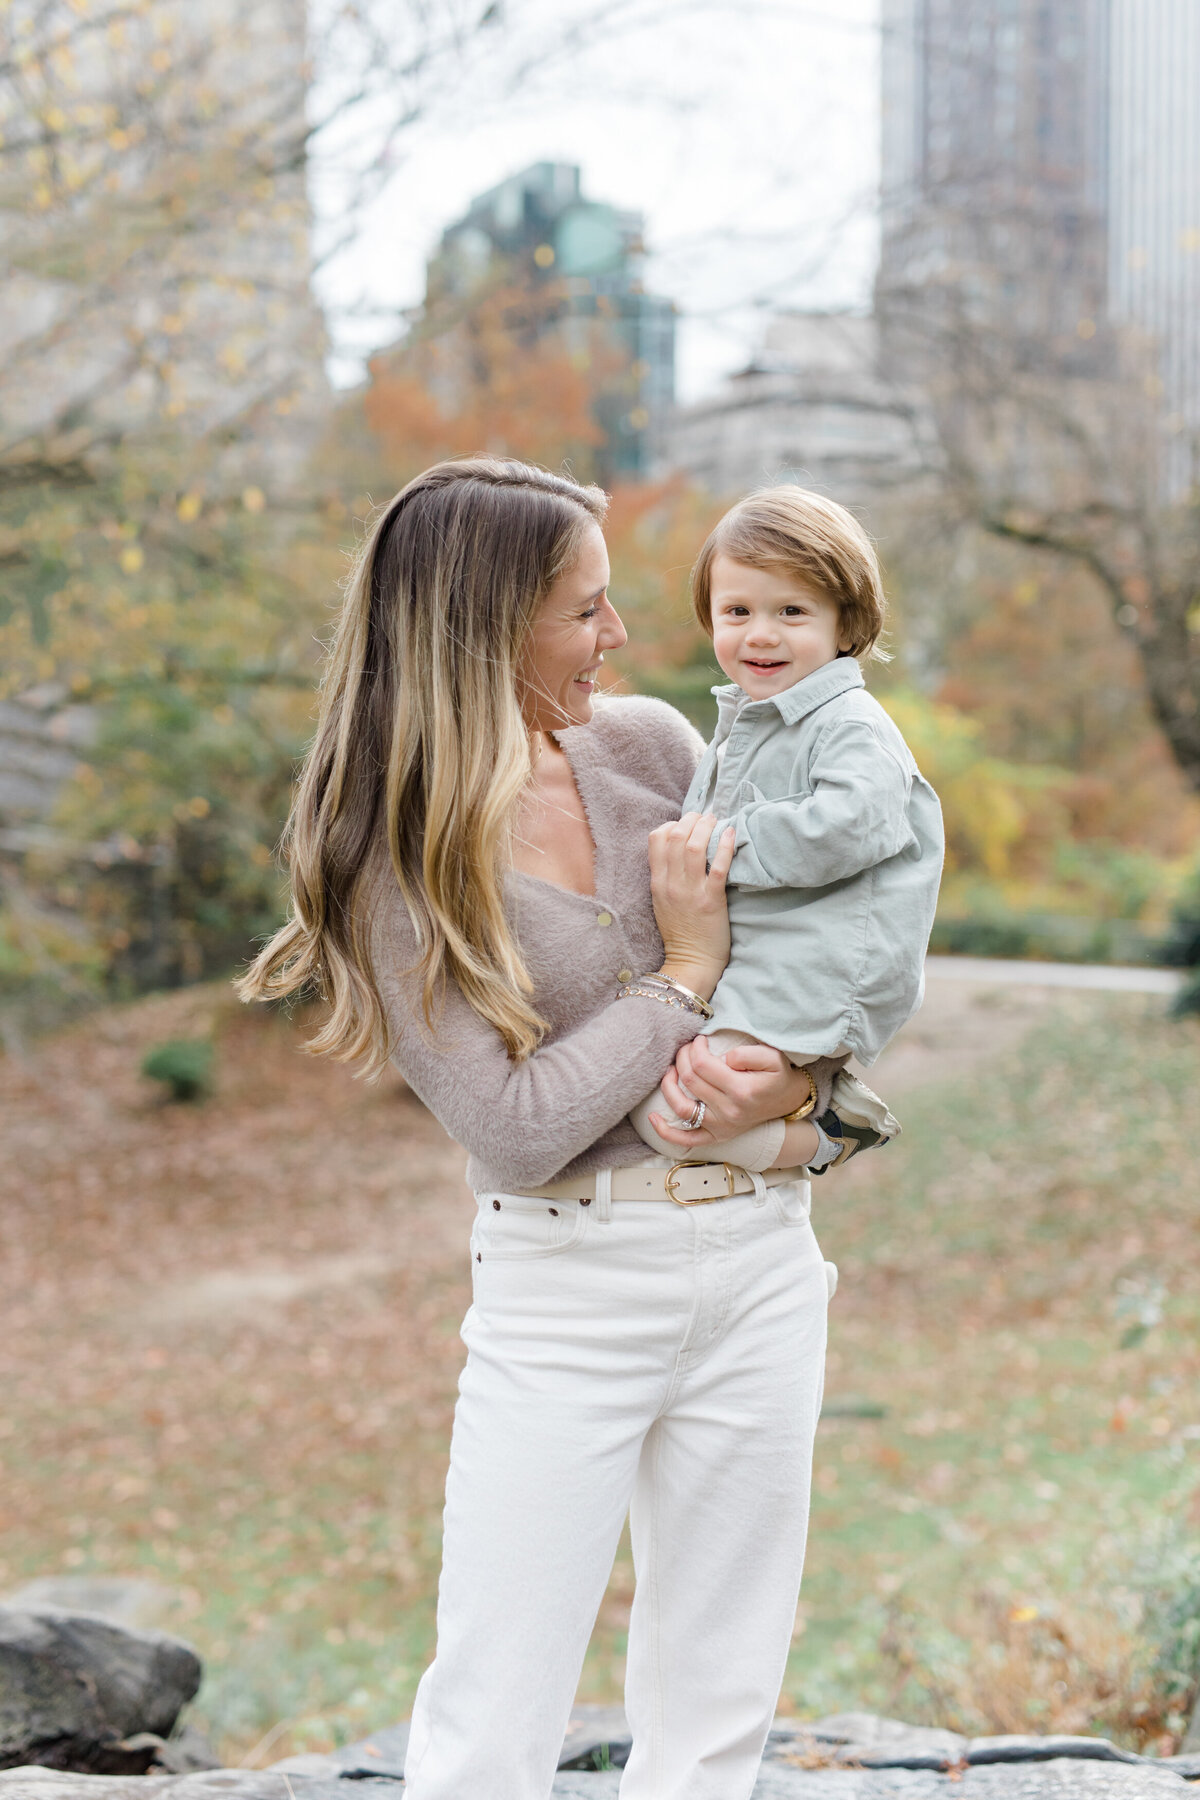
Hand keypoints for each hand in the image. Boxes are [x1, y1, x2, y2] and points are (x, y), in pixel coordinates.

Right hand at [647, 813, 734, 1000]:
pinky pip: (717, 867)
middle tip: (705, 816)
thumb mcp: (663, 901)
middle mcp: (671, 883)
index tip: (686, 823)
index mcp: (657, 882)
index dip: (672, 824)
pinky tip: (731, 834)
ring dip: (706, 827)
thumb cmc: (681, 932)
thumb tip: (680, 851)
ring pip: (694, 847)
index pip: (656, 839)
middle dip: (691, 819)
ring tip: (716, 820)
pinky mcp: (710, 901)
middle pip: (676, 836)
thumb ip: (667, 877)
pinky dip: (724, 846)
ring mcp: (690, 892)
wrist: (690, 962)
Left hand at [649, 1038, 812, 1149]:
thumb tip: (722, 1058)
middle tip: (687, 1047)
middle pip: (689, 1080)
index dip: (695, 1047)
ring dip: (669, 1085)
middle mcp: (728, 1111)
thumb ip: (747, 1053)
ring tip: (671, 1069)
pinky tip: (653, 1118)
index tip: (700, 1039)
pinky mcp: (717, 1136)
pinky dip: (666, 1132)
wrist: (789, 1100)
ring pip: (681, 1107)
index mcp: (741, 1090)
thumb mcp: (772, 1056)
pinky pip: (687, 1139)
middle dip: (682, 1058)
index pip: (702, 1065)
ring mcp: (721, 1126)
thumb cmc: (778, 1075)